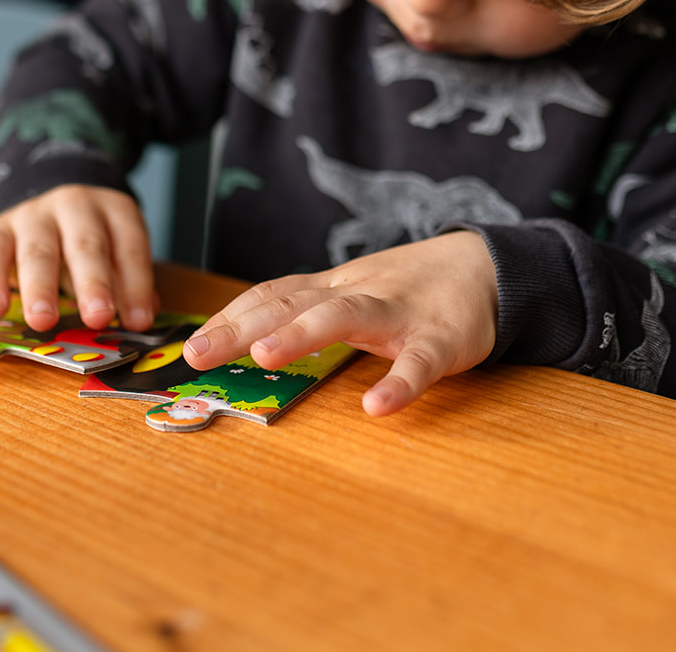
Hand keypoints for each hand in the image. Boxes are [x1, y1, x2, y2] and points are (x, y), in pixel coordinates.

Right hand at [0, 184, 157, 332]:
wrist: (44, 189)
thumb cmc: (87, 235)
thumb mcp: (115, 249)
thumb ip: (125, 280)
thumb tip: (139, 316)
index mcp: (114, 210)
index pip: (130, 248)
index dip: (137, 286)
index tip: (139, 322)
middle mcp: (75, 206)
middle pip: (86, 246)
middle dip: (94, 284)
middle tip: (99, 317)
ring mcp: (34, 215)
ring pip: (38, 251)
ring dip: (42, 288)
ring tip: (43, 320)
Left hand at [180, 231, 497, 415]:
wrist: (484, 268)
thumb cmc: (407, 289)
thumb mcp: (352, 295)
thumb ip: (307, 313)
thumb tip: (247, 340)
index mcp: (332, 288)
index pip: (272, 295)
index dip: (230, 317)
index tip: (192, 344)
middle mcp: (357, 293)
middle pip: (293, 303)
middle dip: (242, 327)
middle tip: (198, 354)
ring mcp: (398, 312)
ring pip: (346, 315)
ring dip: (304, 333)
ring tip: (267, 356)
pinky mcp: (441, 337)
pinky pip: (420, 362)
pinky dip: (400, 383)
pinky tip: (378, 408)